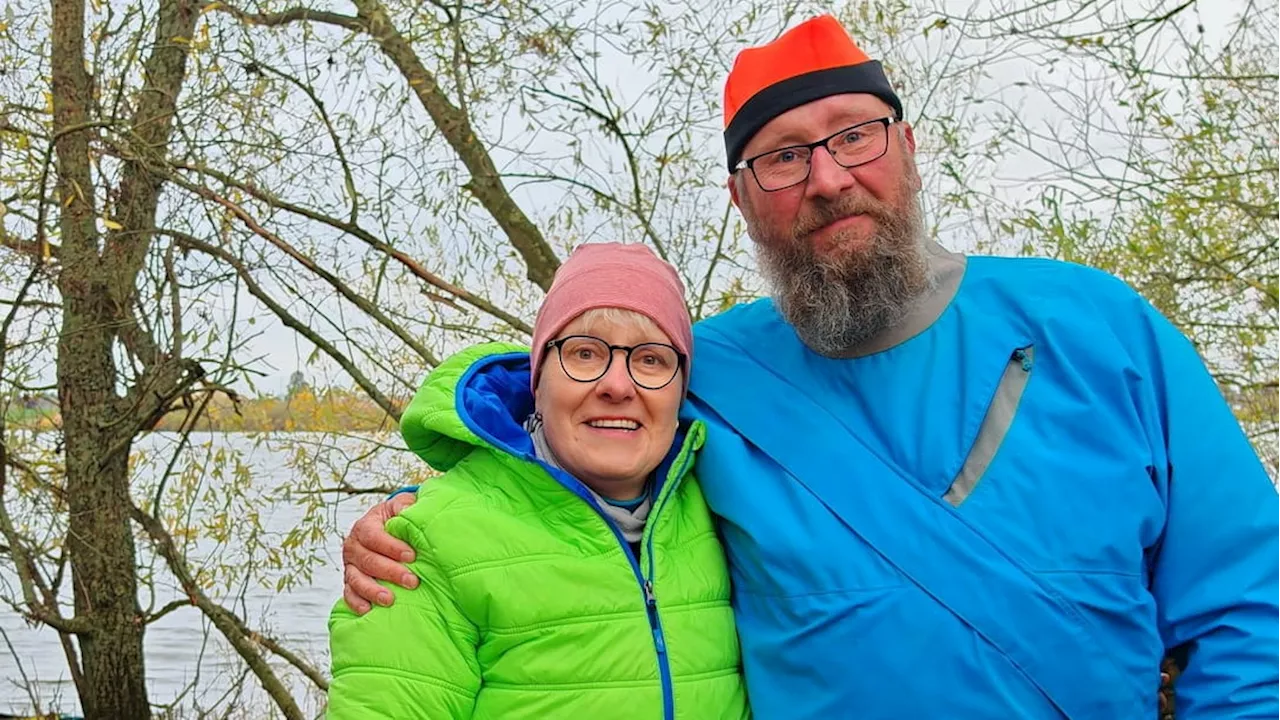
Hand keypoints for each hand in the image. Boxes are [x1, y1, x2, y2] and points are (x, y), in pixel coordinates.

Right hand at [341, 492, 419, 613]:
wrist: (389, 528)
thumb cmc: (398, 518)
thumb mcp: (402, 505)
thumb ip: (405, 505)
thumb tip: (409, 510)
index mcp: (365, 526)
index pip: (373, 536)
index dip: (391, 547)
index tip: (411, 556)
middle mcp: (353, 547)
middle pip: (367, 561)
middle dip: (390, 572)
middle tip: (412, 581)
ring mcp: (350, 566)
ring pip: (356, 580)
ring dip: (372, 590)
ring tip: (390, 600)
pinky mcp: (351, 582)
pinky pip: (349, 594)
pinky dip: (356, 603)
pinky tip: (368, 610)